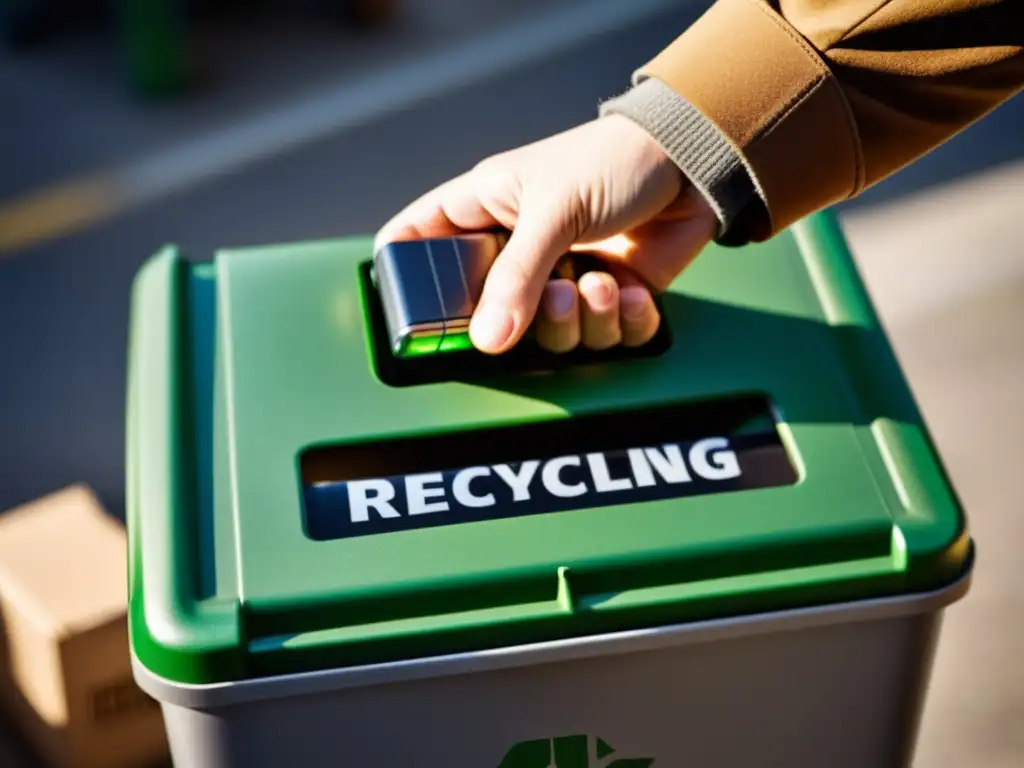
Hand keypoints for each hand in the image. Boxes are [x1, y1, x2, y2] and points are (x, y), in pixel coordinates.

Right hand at [374, 114, 717, 354]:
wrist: (694, 161)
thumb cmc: (612, 162)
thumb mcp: (554, 210)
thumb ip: (517, 277)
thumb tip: (486, 341)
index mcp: (483, 211)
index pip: (414, 240)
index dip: (404, 276)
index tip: (417, 316)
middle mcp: (516, 251)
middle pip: (485, 315)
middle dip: (523, 320)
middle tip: (550, 295)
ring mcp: (561, 277)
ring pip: (550, 336)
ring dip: (579, 320)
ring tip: (598, 283)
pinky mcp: (608, 297)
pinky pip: (604, 337)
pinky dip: (621, 322)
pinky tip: (630, 291)